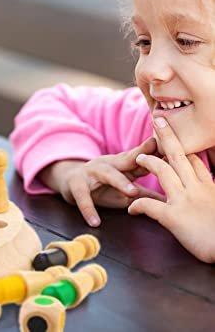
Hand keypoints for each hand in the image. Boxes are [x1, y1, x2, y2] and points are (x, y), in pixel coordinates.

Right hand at [43, 137, 163, 226]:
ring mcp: (91, 171)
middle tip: (158, 163)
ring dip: (120, 182)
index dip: (156, 154)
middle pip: (126, 159)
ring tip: (132, 193)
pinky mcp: (76, 184)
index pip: (142, 157)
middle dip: (141, 158)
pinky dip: (88, 209)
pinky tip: (94, 222)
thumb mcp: (123, 187)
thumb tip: (171, 201)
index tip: (173, 150)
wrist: (69, 180)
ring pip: (107, 174)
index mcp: (122, 164)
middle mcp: (108, 163)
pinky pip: (83, 196)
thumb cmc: (102, 185)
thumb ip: (145, 193)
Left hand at [129, 117, 214, 262]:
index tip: (175, 136)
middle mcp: (196, 189)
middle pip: (179, 156)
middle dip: (167, 136)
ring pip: (163, 172)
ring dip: (150, 162)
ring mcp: (184, 201)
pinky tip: (131, 208)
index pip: (194, 162)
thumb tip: (207, 189)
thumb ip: (211, 194)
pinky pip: (150, 206)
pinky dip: (138, 205)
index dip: (184, 148)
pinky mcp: (174, 217)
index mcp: (209, 188)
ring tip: (138, 158)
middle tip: (157, 120)